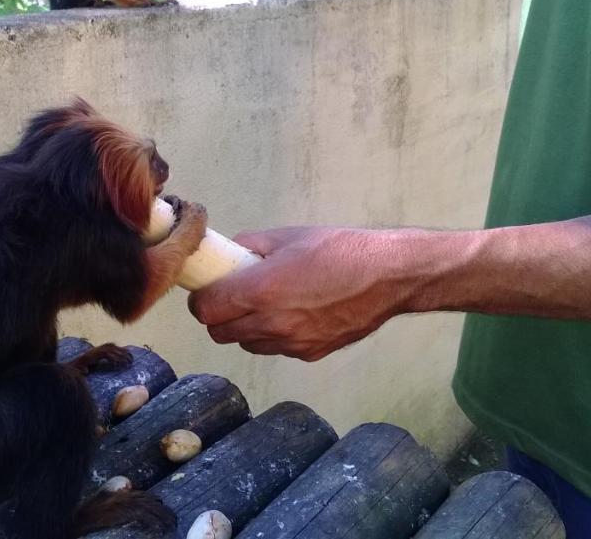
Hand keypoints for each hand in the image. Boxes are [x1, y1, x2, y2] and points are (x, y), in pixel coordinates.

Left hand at [186, 226, 402, 360]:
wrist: (389, 277)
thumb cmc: (340, 249)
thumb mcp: (289, 236)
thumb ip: (251, 246)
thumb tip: (227, 254)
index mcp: (261, 290)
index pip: (206, 310)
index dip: (201, 300)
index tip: (209, 290)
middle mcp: (272, 323)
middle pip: (219, 333)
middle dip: (218, 316)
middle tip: (232, 297)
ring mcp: (291, 343)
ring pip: (247, 344)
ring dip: (245, 328)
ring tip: (266, 305)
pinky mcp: (310, 354)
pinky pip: (276, 349)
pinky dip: (274, 336)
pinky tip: (293, 314)